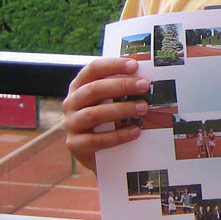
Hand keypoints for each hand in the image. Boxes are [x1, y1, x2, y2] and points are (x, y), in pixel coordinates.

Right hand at [61, 56, 150, 172]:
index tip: (135, 65)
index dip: (113, 65)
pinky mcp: (75, 145)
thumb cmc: (109, 119)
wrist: (100, 154)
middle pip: (94, 89)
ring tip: (143, 108)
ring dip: (122, 109)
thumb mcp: (111, 101)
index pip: (93, 69)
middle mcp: (72, 102)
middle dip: (122, 86)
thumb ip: (122, 89)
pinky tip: (136, 131)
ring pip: (95, 114)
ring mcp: (71, 124)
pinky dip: (118, 135)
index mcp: (80, 86)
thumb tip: (148, 78)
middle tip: (144, 85)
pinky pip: (96, 139)